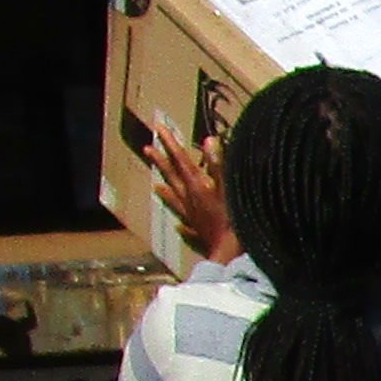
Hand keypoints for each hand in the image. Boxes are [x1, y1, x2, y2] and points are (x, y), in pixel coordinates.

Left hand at [129, 111, 233, 262]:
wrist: (230, 252)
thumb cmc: (232, 220)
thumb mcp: (228, 188)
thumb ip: (218, 164)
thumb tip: (209, 141)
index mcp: (197, 186)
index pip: (181, 159)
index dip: (170, 143)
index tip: (159, 128)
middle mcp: (189, 199)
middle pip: (172, 177)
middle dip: (161, 161)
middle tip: (148, 148)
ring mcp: (192, 217)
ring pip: (174, 199)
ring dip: (165, 189)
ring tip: (155, 184)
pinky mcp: (198, 232)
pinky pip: (186, 226)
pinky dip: (181, 224)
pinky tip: (178, 227)